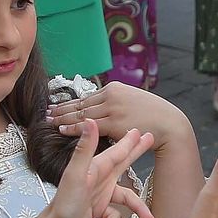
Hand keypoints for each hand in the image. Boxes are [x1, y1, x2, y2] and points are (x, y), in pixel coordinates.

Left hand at [6, 122, 154, 217]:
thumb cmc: (63, 206)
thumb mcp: (76, 175)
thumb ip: (85, 149)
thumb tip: (90, 121)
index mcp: (95, 169)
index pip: (117, 152)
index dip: (130, 142)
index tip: (141, 131)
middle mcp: (99, 180)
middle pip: (123, 164)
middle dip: (136, 154)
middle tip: (150, 140)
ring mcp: (99, 196)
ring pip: (126, 200)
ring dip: (137, 211)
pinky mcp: (97, 212)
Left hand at [49, 80, 192, 149]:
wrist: (170, 124)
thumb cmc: (154, 116)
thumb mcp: (134, 101)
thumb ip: (117, 102)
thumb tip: (102, 109)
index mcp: (114, 88)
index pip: (87, 96)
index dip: (70, 102)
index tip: (57, 105)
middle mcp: (111, 95)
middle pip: (80, 103)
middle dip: (62, 109)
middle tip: (47, 112)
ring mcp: (112, 108)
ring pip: (81, 113)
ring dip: (63, 118)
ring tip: (49, 121)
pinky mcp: (114, 122)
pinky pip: (88, 125)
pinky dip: (73, 127)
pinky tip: (62, 130)